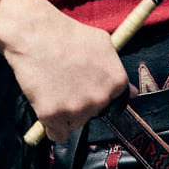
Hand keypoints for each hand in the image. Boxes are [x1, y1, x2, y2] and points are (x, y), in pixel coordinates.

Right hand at [0, 0, 128, 142]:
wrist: (34, 33)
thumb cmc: (66, 34)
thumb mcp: (102, 43)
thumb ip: (117, 68)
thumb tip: (133, 93)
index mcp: (116, 81)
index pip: (111, 102)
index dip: (95, 93)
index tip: (83, 85)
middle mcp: (100, 98)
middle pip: (92, 114)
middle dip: (80, 102)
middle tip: (64, 82)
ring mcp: (77, 108)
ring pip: (74, 123)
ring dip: (65, 113)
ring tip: (52, 87)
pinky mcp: (53, 115)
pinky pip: (56, 134)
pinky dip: (51, 126)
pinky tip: (46, 106)